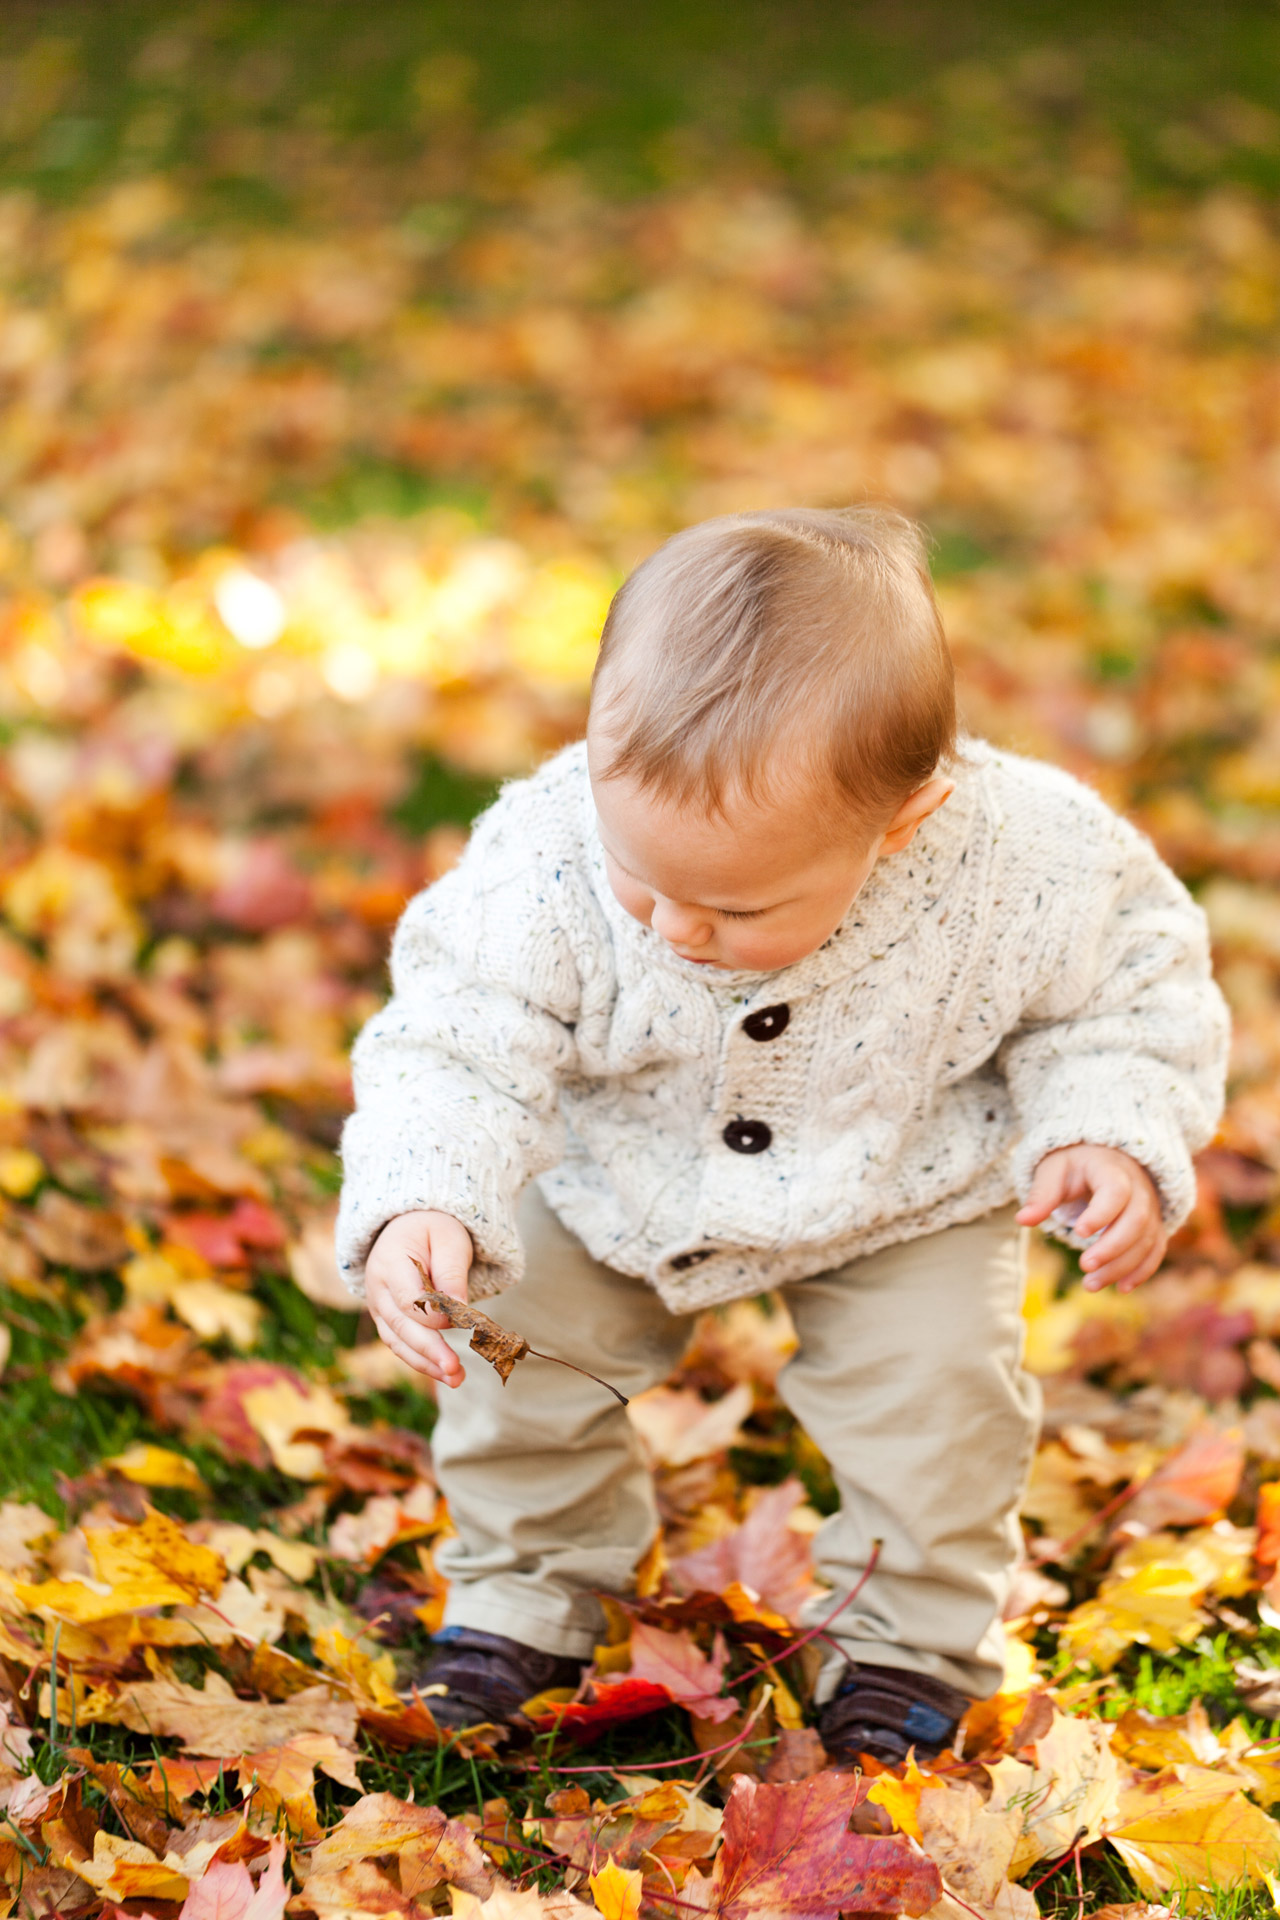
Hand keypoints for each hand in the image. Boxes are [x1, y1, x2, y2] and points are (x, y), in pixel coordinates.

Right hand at [365, 1210, 473, 1385]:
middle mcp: (377, 1289)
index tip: (460, 1321)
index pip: (408, 1297)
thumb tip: (459, 1309)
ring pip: (399, 1342)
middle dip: (429, 1350)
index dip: (432, 1314)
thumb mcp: (448, 1238)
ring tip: (456, 1379)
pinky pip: (402, 1346)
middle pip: (401, 1326)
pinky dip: (423, 1362)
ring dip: (426, 1364)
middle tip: (455, 1369)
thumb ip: (451, 1271)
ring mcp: (379, 1308)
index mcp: (389, 1261)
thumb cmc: (433, 1231)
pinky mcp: (388, 1322)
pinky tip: (446, 1374)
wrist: (409, 1229)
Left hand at [1017, 1144, 1165, 1292]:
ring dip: (1121, 1266)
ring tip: (1090, 1285)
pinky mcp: (1152, 1226)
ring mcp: (1149, 1208)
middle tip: (1085, 1266)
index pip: (1116, 1191)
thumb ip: (1042, 1195)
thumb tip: (1022, 1220)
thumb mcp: (1054, 1171)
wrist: (1104, 1159)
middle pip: (1136, 1220)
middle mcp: (1138, 1188)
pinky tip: (1121, 1288)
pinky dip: (1142, 1271)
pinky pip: (1155, 1250)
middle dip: (1112, 1247)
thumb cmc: (1075, 1166)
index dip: (1102, 1213)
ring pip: (1146, 1239)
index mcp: (1111, 1169)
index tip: (1079, 1232)